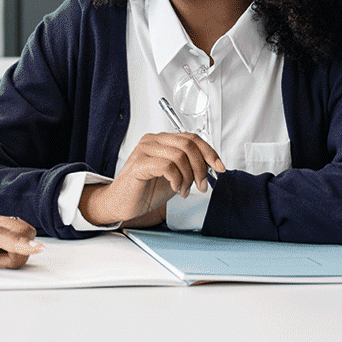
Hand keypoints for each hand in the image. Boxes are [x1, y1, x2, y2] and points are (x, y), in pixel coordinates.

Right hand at [80, 132, 225, 226]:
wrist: (121, 204)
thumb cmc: (145, 190)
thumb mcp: (175, 176)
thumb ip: (189, 167)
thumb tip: (212, 166)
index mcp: (162, 140)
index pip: (192, 138)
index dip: (210, 152)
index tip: (220, 168)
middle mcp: (152, 141)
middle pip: (188, 144)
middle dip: (201, 167)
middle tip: (201, 185)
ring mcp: (144, 151)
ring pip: (180, 155)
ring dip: (188, 177)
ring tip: (184, 190)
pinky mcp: (139, 164)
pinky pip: (167, 166)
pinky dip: (177, 180)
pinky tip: (175, 189)